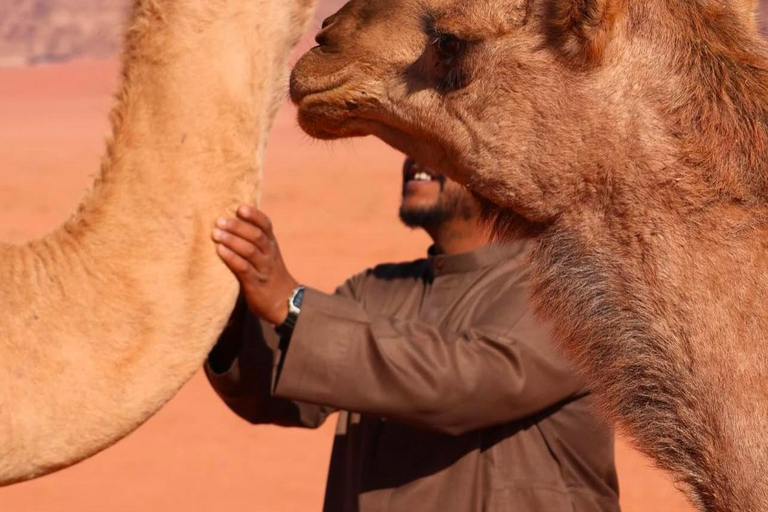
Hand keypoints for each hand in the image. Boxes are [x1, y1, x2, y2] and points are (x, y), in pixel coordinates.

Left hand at [212, 205, 298, 325]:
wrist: (284, 302)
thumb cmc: (269, 276)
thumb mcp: (266, 256)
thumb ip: (253, 242)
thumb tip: (231, 223)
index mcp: (272, 245)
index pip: (266, 225)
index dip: (254, 215)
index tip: (240, 207)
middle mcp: (269, 254)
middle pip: (256, 236)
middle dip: (237, 226)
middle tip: (219, 221)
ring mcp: (263, 269)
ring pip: (250, 250)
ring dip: (232, 240)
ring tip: (216, 234)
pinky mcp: (256, 283)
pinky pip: (244, 268)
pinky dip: (232, 257)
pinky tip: (220, 251)